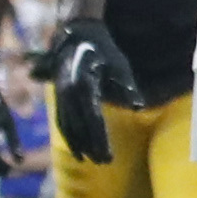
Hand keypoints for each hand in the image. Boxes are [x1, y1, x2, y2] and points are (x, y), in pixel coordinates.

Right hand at [45, 20, 141, 165]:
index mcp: (83, 85)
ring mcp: (60, 95)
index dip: (100, 140)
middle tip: (105, 162)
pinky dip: (69, 136)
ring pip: (67, 126)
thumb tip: (138, 107)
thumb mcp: (119, 65)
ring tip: (91, 160)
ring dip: (79, 144)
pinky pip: (62, 121)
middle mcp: (67, 93)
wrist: (78, 35)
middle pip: (79, 127)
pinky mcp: (58, 96)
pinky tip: (78, 149)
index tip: (109, 156)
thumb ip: (127, 86)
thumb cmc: (104, 50)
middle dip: (91, 146)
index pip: (93, 119)